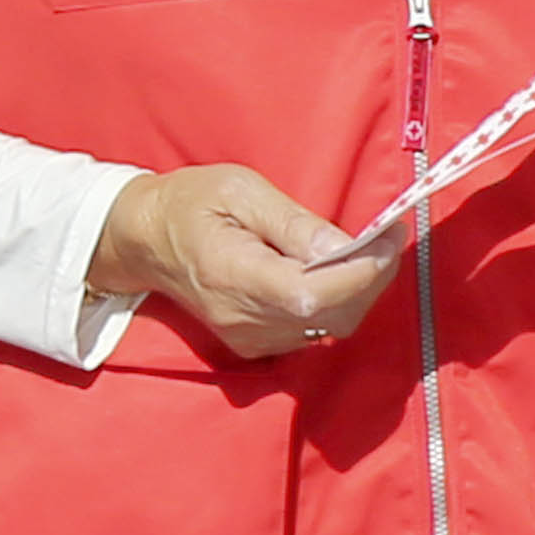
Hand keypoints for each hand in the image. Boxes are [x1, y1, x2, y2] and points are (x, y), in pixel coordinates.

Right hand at [95, 164, 399, 356]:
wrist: (144, 241)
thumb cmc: (189, 204)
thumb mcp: (239, 191)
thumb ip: (293, 223)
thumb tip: (345, 245)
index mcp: (234, 276)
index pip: (315, 294)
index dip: (362, 271)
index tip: (389, 237)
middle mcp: (244, 319)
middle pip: (332, 315)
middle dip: (371, 278)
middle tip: (386, 237)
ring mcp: (250, 337)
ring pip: (329, 326)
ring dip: (358, 290)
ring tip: (366, 250)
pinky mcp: (255, 344)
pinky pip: (314, 331)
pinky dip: (337, 303)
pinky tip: (337, 271)